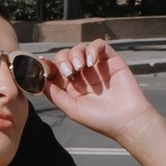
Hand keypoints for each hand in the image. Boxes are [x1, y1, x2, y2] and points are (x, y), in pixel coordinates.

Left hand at [35, 35, 159, 149]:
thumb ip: (55, 94)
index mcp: (71, 87)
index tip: (44, 67)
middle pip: (65, 56)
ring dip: (76, 55)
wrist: (127, 121)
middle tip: (70, 72)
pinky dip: (92, 49)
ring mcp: (97, 67)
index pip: (55, 69)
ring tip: (80, 68)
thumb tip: (38, 79)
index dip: (47, 65)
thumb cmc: (100, 120)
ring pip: (80, 48)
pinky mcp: (111, 60)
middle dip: (63, 60)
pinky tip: (92, 63)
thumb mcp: (72, 109)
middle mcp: (83, 75)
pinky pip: (99, 45)